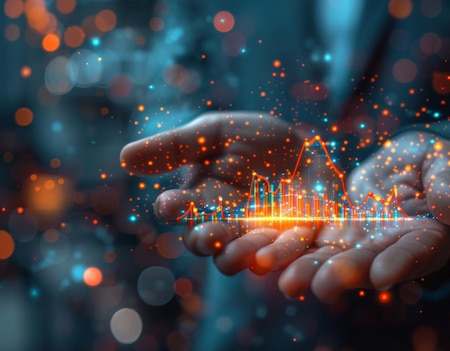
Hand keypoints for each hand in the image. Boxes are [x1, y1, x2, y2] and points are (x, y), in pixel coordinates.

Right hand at [120, 112, 319, 272]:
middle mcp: (226, 225)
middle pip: (209, 241)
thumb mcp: (216, 133)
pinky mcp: (294, 244)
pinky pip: (288, 257)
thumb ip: (176, 146)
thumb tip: (124, 157)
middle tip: (208, 233)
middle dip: (208, 238)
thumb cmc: (256, 141)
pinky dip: (283, 259)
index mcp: (202, 200)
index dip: (175, 208)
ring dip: (242, 253)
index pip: (181, 210)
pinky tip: (278, 255)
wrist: (308, 152)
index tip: (170, 203)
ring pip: (244, 255)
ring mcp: (260, 238)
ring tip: (250, 252)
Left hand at [274, 131, 449, 301]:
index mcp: (426, 237)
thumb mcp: (445, 162)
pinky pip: (308, 240)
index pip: (416, 253)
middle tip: (322, 287)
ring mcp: (357, 243)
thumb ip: (448, 184)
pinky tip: (264, 256)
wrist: (401, 160)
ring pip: (331, 259)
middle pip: (367, 264)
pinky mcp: (331, 232)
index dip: (401, 262)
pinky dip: (287, 248)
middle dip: (344, 275)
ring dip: (310, 270)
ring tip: (287, 282)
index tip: (383, 274)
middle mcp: (389, 250)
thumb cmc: (432, 160)